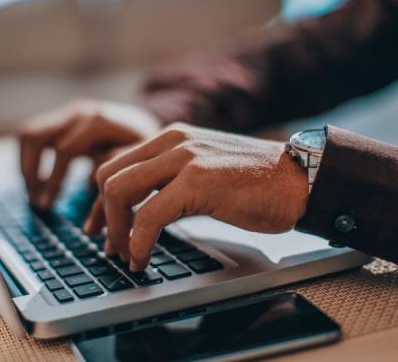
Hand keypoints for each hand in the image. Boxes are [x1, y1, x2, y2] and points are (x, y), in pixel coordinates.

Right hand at [18, 100, 160, 207]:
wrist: (149, 125)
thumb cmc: (148, 151)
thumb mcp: (141, 167)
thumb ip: (116, 186)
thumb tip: (92, 225)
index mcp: (100, 121)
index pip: (65, 151)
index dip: (55, 182)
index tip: (47, 207)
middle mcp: (80, 112)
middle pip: (36, 137)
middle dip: (32, 173)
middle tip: (38, 203)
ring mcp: (68, 112)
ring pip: (28, 133)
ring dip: (26, 166)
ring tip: (35, 195)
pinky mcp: (62, 118)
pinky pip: (31, 134)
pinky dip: (29, 159)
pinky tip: (40, 183)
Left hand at [85, 123, 308, 270]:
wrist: (299, 180)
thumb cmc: (256, 184)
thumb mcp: (203, 172)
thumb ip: (171, 180)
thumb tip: (141, 211)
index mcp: (171, 138)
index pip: (115, 164)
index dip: (100, 201)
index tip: (98, 228)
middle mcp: (172, 141)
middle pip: (107, 175)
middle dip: (102, 216)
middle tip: (109, 246)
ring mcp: (184, 158)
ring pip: (119, 191)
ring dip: (116, 230)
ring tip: (125, 255)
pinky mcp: (197, 182)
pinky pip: (148, 215)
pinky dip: (138, 242)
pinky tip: (142, 259)